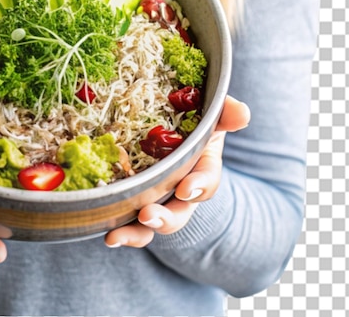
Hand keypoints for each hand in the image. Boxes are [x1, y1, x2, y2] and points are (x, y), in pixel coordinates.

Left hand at [104, 95, 250, 248]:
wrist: (172, 124)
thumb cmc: (193, 120)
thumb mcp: (210, 114)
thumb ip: (225, 112)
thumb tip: (241, 112)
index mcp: (202, 167)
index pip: (207, 180)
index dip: (199, 186)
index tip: (186, 188)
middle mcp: (181, 189)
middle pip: (178, 212)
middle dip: (165, 218)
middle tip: (148, 215)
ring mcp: (158, 197)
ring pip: (152, 223)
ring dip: (137, 232)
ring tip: (117, 236)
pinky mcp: (134, 199)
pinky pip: (128, 220)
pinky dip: (119, 229)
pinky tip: (107, 235)